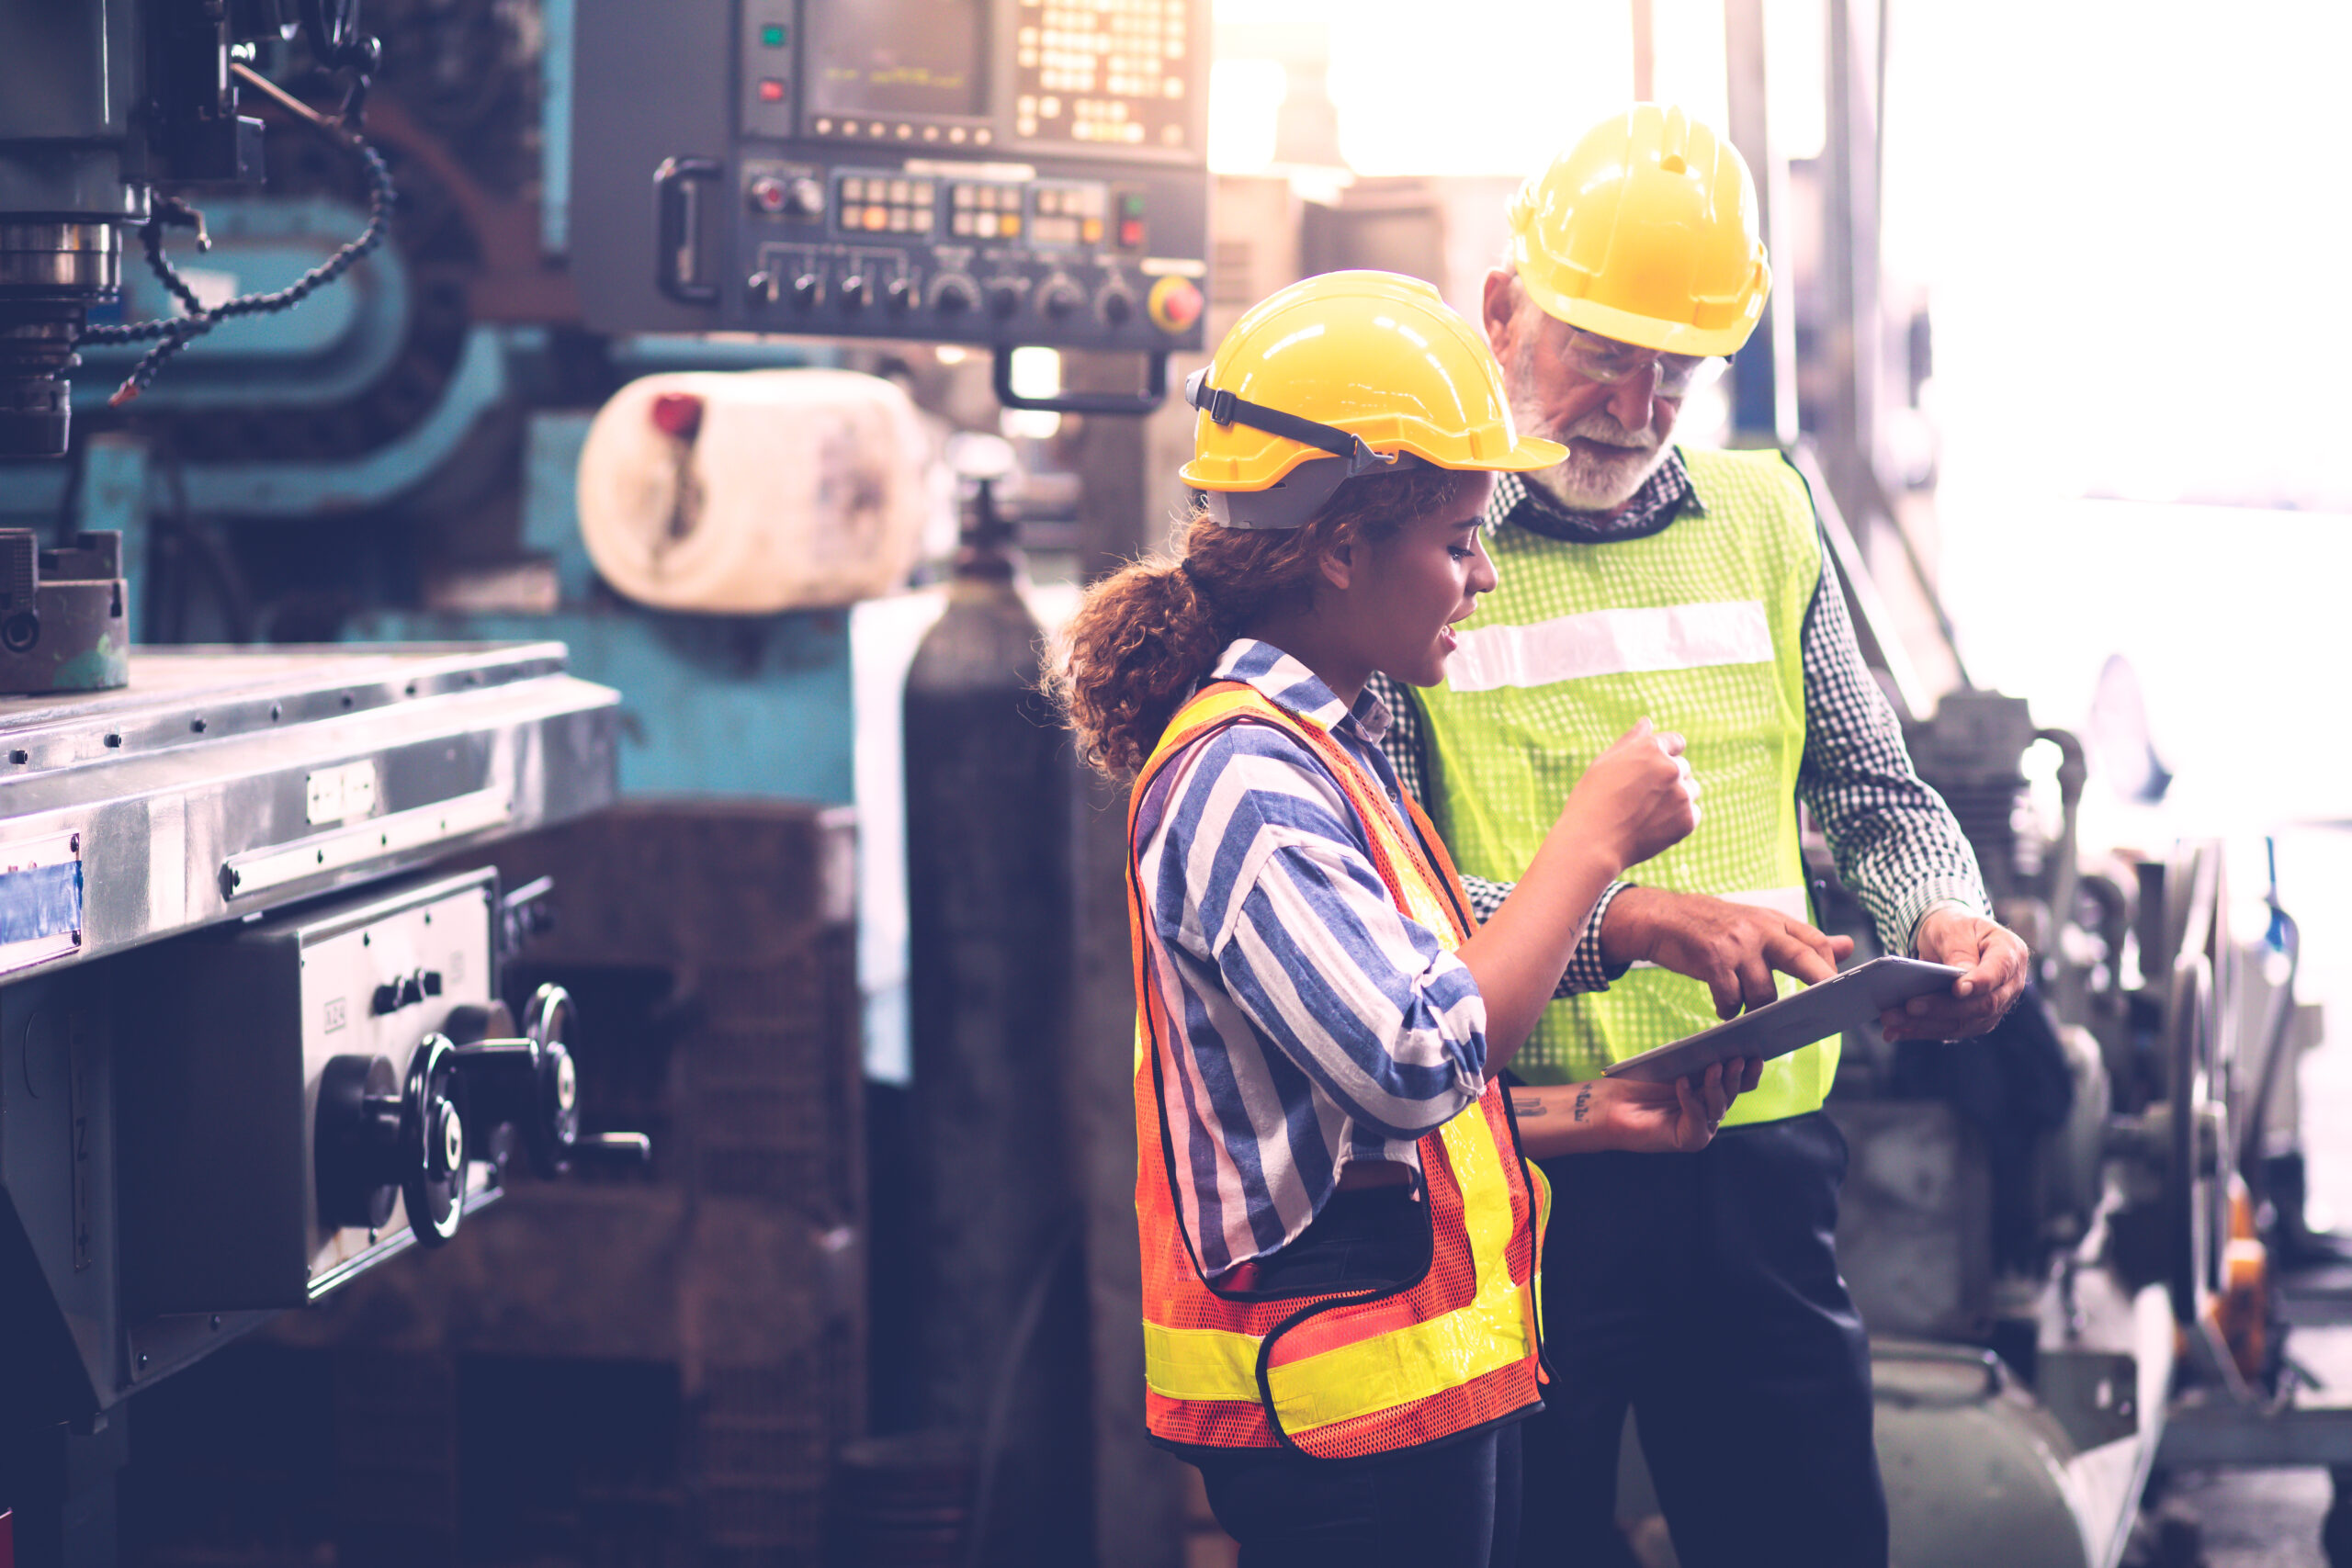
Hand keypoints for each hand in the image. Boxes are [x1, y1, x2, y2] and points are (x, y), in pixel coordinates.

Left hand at [1508, 1059, 1759, 1156]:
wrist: (1613, 1104)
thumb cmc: (1643, 1080)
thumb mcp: (1676, 1063)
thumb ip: (1698, 1057)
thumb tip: (1721, 1042)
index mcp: (1713, 1092)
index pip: (1741, 1083)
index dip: (1751, 1071)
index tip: (1756, 1053)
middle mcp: (1712, 1111)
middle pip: (1732, 1094)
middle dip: (1735, 1076)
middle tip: (1736, 1057)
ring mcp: (1703, 1127)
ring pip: (1719, 1107)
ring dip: (1716, 1085)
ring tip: (1713, 1066)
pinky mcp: (1690, 1140)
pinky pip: (1698, 1120)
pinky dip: (1690, 1100)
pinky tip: (1683, 1083)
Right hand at [1559, 720, 1700, 870]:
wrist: (1593, 842)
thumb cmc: (1592, 799)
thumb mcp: (1605, 762)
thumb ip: (1631, 740)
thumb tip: (1648, 722)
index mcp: (1651, 748)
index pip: (1676, 742)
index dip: (1665, 755)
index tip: (1652, 770)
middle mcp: (1671, 768)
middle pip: (1682, 768)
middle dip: (1667, 778)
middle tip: (1640, 797)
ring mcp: (1682, 795)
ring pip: (1691, 790)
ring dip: (1677, 797)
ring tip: (1648, 812)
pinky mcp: (1687, 820)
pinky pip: (1692, 814)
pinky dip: (1678, 819)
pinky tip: (1654, 826)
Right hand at [1602, 887, 1854, 1019]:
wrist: (1659, 917)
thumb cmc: (1710, 925)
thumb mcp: (1758, 924)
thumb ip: (1801, 939)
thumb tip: (1848, 945)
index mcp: (1773, 920)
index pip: (1815, 939)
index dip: (1828, 966)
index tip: (1830, 988)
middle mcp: (1759, 928)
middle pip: (1802, 959)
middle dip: (1819, 986)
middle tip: (1825, 1010)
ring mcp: (1737, 944)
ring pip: (1764, 991)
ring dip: (1757, 1010)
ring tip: (1745, 1011)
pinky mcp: (1713, 959)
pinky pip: (1731, 997)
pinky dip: (1729, 1010)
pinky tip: (1724, 1009)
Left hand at [1879, 907, 2029, 1041]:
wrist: (1952, 937)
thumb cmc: (1955, 927)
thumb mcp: (1954, 928)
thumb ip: (1959, 952)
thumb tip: (1962, 985)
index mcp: (2010, 953)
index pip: (1998, 972)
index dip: (1979, 983)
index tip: (1957, 989)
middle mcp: (2009, 985)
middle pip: (1981, 1005)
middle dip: (1942, 1008)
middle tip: (1909, 1006)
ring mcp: (1994, 1007)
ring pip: (1963, 1023)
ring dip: (1924, 1024)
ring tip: (1891, 1018)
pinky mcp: (1974, 1021)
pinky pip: (1949, 1030)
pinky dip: (1920, 1031)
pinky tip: (1895, 1031)